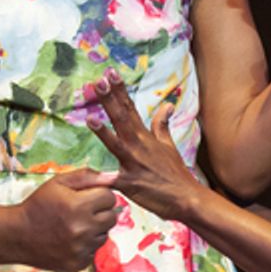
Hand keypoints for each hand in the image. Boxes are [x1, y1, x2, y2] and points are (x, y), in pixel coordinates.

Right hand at [18, 168, 118, 271]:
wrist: (17, 235)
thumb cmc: (38, 205)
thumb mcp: (58, 183)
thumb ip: (87, 177)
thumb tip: (112, 176)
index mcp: (79, 207)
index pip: (110, 198)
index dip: (101, 195)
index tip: (89, 197)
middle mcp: (83, 230)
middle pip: (112, 218)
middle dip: (101, 212)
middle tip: (83, 211)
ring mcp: (81, 250)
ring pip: (104, 236)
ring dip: (94, 230)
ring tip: (73, 226)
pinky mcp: (78, 265)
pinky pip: (93, 252)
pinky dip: (85, 246)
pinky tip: (69, 240)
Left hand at [86, 71, 207, 221]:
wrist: (186, 198)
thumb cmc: (175, 172)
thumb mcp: (169, 145)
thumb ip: (162, 124)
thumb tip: (167, 105)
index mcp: (144, 136)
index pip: (129, 108)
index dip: (119, 90)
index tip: (110, 73)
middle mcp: (138, 145)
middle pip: (121, 119)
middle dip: (109, 100)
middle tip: (98, 81)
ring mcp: (133, 164)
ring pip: (116, 144)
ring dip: (103, 132)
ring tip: (89, 118)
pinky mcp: (129, 183)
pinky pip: (110, 181)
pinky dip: (97, 180)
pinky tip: (83, 177)